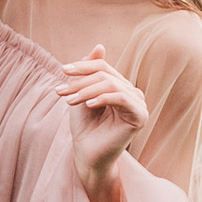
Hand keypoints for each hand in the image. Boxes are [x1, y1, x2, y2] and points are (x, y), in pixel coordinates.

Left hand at [57, 47, 147, 195]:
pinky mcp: (140, 116)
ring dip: (86, 91)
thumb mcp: (82, 95)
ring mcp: (139, 104)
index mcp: (120, 87)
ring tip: (69, 101)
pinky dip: (102, 98)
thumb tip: (100, 45)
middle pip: (105, 75)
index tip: (63, 71)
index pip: (103, 67)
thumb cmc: (85, 128)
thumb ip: (90, 72)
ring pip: (111, 85)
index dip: (83, 66)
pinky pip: (121, 98)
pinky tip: (88, 105)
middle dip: (80, 82)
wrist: (88, 156)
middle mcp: (133, 93)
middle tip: (61, 91)